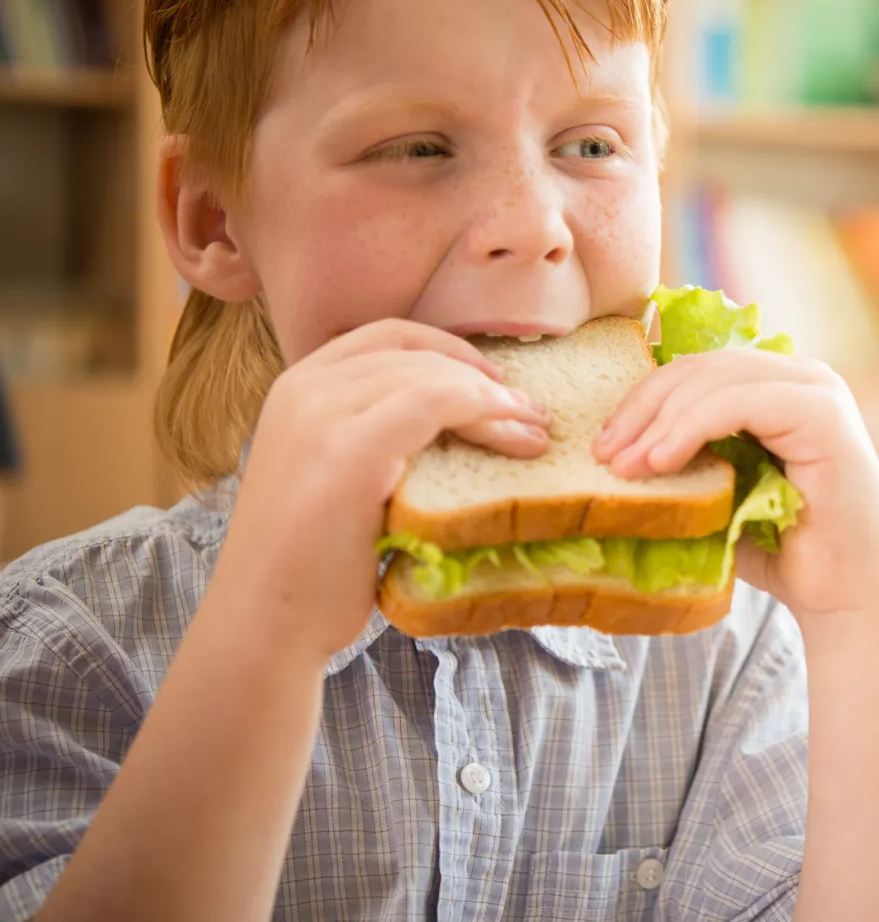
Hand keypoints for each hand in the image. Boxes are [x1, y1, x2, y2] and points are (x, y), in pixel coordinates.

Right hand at [213, 319, 550, 660]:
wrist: (264, 621)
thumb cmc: (309, 563)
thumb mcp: (334, 475)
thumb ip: (371, 434)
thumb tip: (454, 423)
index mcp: (297, 386)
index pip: (388, 336)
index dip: (450, 350)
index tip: (495, 381)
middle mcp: (304, 387)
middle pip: (415, 353)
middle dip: (482, 377)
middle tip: (532, 413)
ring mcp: (323, 413)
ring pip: (432, 375)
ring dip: (494, 399)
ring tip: (534, 433)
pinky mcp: (350, 449)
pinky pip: (436, 401)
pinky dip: (483, 410)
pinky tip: (512, 435)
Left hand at [593, 350, 878, 620]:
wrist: (848, 601)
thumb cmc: (784, 554)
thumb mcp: (721, 493)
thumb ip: (688, 457)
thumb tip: (614, 444)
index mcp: (779, 387)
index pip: (698, 369)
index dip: (644, 397)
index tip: (604, 442)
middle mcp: (803, 378)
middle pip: (702, 366)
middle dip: (643, 406)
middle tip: (603, 452)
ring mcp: (818, 392)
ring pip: (717, 379)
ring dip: (660, 420)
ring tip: (624, 464)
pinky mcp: (825, 416)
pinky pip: (743, 402)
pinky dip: (693, 426)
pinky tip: (661, 460)